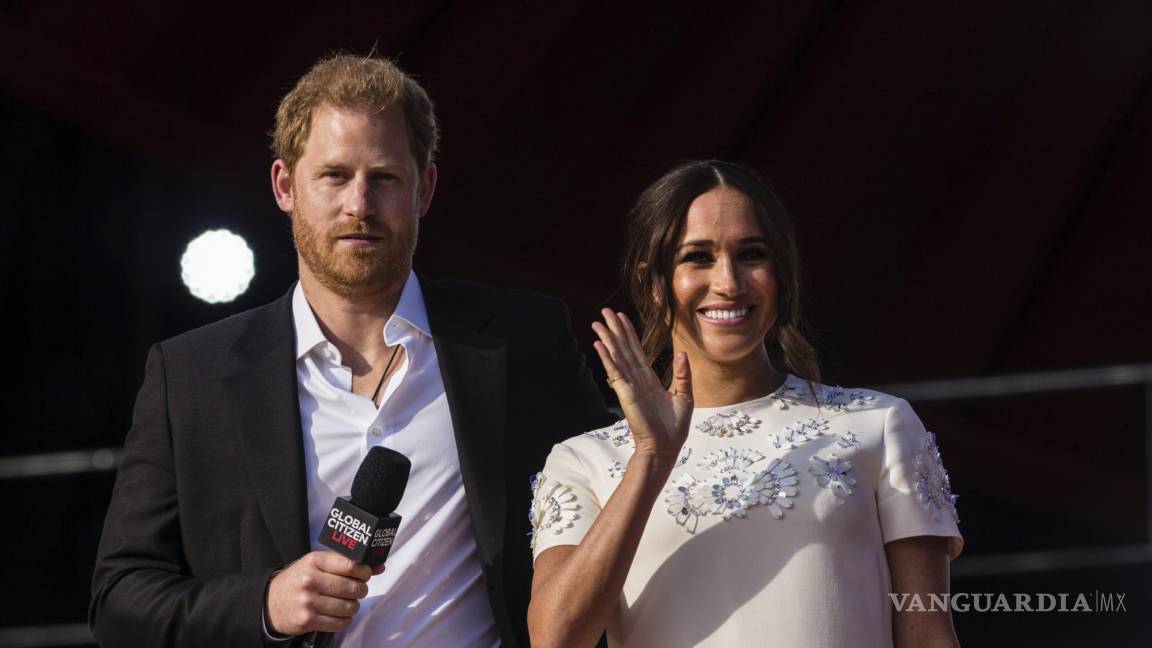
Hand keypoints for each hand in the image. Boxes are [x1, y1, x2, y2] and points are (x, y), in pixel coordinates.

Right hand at [265, 551, 382, 635]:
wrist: (270, 603)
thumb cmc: (299, 581)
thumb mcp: (317, 564)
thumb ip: (346, 563)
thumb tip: (379, 566)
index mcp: (314, 561)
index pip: (351, 565)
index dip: (364, 571)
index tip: (365, 574)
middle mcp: (311, 580)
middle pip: (353, 587)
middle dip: (360, 590)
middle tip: (356, 590)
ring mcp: (308, 601)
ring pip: (350, 606)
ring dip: (353, 606)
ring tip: (346, 602)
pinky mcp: (308, 620)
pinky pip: (341, 622)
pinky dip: (344, 620)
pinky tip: (338, 614)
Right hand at [591, 309, 692, 458]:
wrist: (667, 447)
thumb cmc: (675, 427)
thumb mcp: (685, 396)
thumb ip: (683, 374)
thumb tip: (681, 353)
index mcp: (649, 379)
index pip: (637, 350)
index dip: (629, 333)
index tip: (622, 317)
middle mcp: (637, 379)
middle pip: (623, 348)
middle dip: (615, 329)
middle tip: (605, 311)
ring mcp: (630, 386)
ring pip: (617, 356)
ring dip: (607, 339)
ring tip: (597, 323)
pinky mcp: (626, 394)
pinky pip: (616, 372)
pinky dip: (607, 358)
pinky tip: (599, 345)